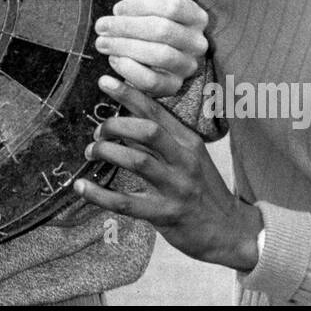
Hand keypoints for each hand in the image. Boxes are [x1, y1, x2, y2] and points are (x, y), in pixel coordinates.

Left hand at [76, 76, 261, 270]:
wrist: (229, 231)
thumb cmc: (203, 190)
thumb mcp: (189, 158)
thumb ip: (159, 140)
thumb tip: (123, 121)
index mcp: (189, 142)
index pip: (156, 111)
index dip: (128, 94)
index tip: (105, 80)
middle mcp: (184, 160)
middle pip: (147, 131)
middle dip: (115, 125)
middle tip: (97, 131)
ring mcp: (176, 188)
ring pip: (137, 161)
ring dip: (107, 152)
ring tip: (91, 152)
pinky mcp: (166, 214)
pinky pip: (126, 203)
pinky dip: (100, 194)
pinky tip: (81, 187)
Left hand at [93, 0, 207, 96]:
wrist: (154, 38)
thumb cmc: (155, 7)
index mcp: (196, 16)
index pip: (171, 6)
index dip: (140, 6)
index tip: (117, 8)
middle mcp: (197, 43)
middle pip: (162, 31)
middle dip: (126, 28)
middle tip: (101, 27)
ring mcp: (186, 67)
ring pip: (158, 57)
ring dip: (125, 49)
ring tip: (102, 43)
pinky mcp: (173, 87)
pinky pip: (152, 85)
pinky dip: (128, 78)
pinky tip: (109, 69)